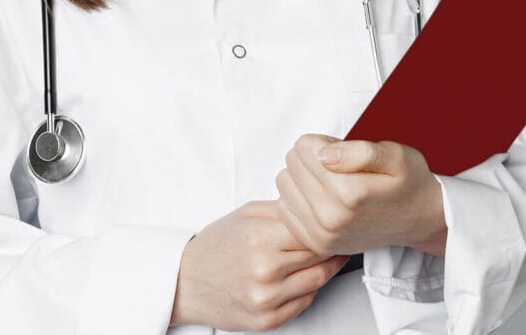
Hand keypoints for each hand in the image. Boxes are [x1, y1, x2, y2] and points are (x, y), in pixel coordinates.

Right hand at [170, 199, 349, 330]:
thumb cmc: (216, 247)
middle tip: (338, 234)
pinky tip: (306, 273)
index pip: (312, 230)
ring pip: (318, 279)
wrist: (186, 283)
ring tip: (329, 252)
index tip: (335, 219)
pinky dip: (312, 286)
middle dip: (331, 243)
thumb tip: (315, 205)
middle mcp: (265, 271)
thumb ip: (283, 209)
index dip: (326, 223)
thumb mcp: (247, 214)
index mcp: (259, 238)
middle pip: (319, 254)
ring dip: (328, 265)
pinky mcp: (268, 320)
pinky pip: (306, 301)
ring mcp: (267, 299)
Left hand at [274, 134, 447, 257]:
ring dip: (303, 175)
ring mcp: (322, 235)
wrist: (418, 218)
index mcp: (350, 193)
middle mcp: (332, 219)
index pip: (304, 148)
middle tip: (338, 164)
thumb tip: (323, 155)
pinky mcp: (316, 244)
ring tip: (331, 179)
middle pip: (292, 164)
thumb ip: (359, 152)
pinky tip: (321, 196)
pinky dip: (298, 197)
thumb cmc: (407, 182)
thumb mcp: (395, 155)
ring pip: (284, 184)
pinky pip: (284, 208)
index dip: (321, 141)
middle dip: (311, 156)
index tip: (340, 149)